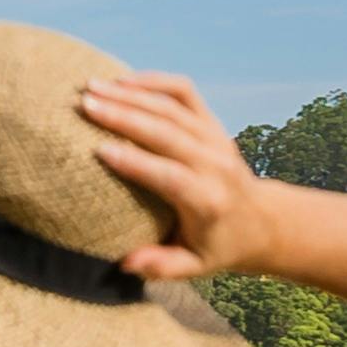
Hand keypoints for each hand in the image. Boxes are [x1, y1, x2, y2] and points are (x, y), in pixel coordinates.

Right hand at [79, 71, 271, 281]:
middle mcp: (214, 164)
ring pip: (172, 107)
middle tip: (85, 104)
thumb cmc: (217, 246)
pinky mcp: (212, 123)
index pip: (170, 176)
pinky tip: (122, 80)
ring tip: (92, 87)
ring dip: (130, 94)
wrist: (261, 220)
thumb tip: (126, 263)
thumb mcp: (194, 266)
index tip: (99, 150)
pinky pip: (184, 93)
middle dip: (124, 116)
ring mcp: (215, 139)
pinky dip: (154, 81)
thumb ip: (161, 266)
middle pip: (167, 132)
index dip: (135, 162)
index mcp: (208, 200)